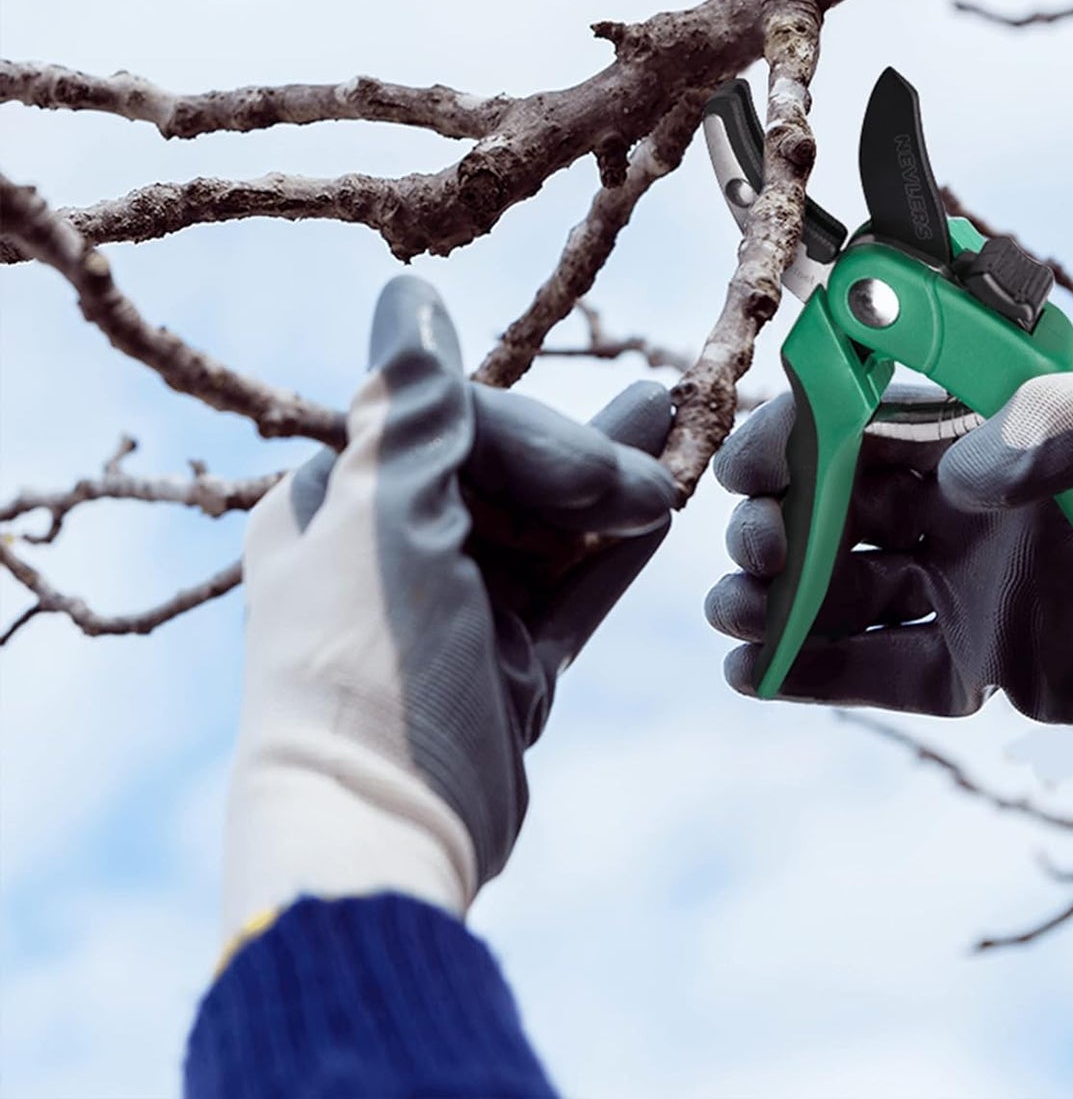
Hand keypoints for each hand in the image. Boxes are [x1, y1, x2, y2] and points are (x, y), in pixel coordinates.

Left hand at [223, 276, 676, 937]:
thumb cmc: (366, 663)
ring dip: (615, 484)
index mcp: (342, 503)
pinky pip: (574, 590)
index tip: (600, 471)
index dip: (537, 435)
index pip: (455, 424)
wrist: (382, 831)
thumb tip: (407, 292)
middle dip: (589, 454)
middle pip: (511, 470)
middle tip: (666, 436)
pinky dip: (618, 553)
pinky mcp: (510, 662)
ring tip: (679, 425)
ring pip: (553, 526)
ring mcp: (460, 607)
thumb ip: (413, 408)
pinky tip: (666, 511)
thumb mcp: (386, 520)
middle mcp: (397, 546)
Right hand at [706, 367, 1072, 784]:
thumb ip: (1059, 414)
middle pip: (825, 509)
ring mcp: (953, 589)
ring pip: (836, 592)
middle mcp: (947, 511)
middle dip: (771, 524)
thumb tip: (959, 477)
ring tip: (738, 618)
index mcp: (969, 440)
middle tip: (760, 549)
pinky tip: (754, 672)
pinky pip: (876, 670)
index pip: (854, 424)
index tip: (748, 467)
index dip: (790, 438)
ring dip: (774, 600)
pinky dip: (812, 672)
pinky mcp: (968, 664)